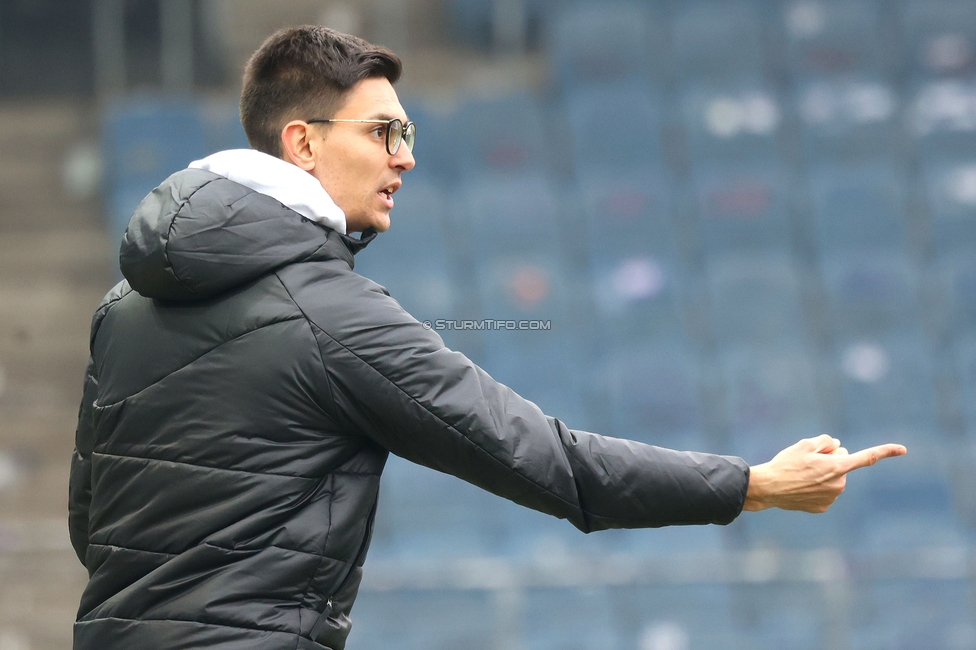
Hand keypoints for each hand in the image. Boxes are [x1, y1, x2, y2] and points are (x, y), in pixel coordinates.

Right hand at [742, 434, 906, 512]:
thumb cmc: (786, 464)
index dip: (885, 451)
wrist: (769, 488)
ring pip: (833, 479)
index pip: (866, 457)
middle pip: (842, 465)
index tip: (903, 449)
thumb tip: (838, 447)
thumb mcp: (804, 444)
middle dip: (830, 460)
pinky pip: (825, 492)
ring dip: (822, 474)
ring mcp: (832, 498)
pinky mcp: (823, 507)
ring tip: (800, 475)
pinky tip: (800, 488)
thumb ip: (826, 441)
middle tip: (807, 461)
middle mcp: (840, 484)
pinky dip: (816, 488)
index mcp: (838, 467)